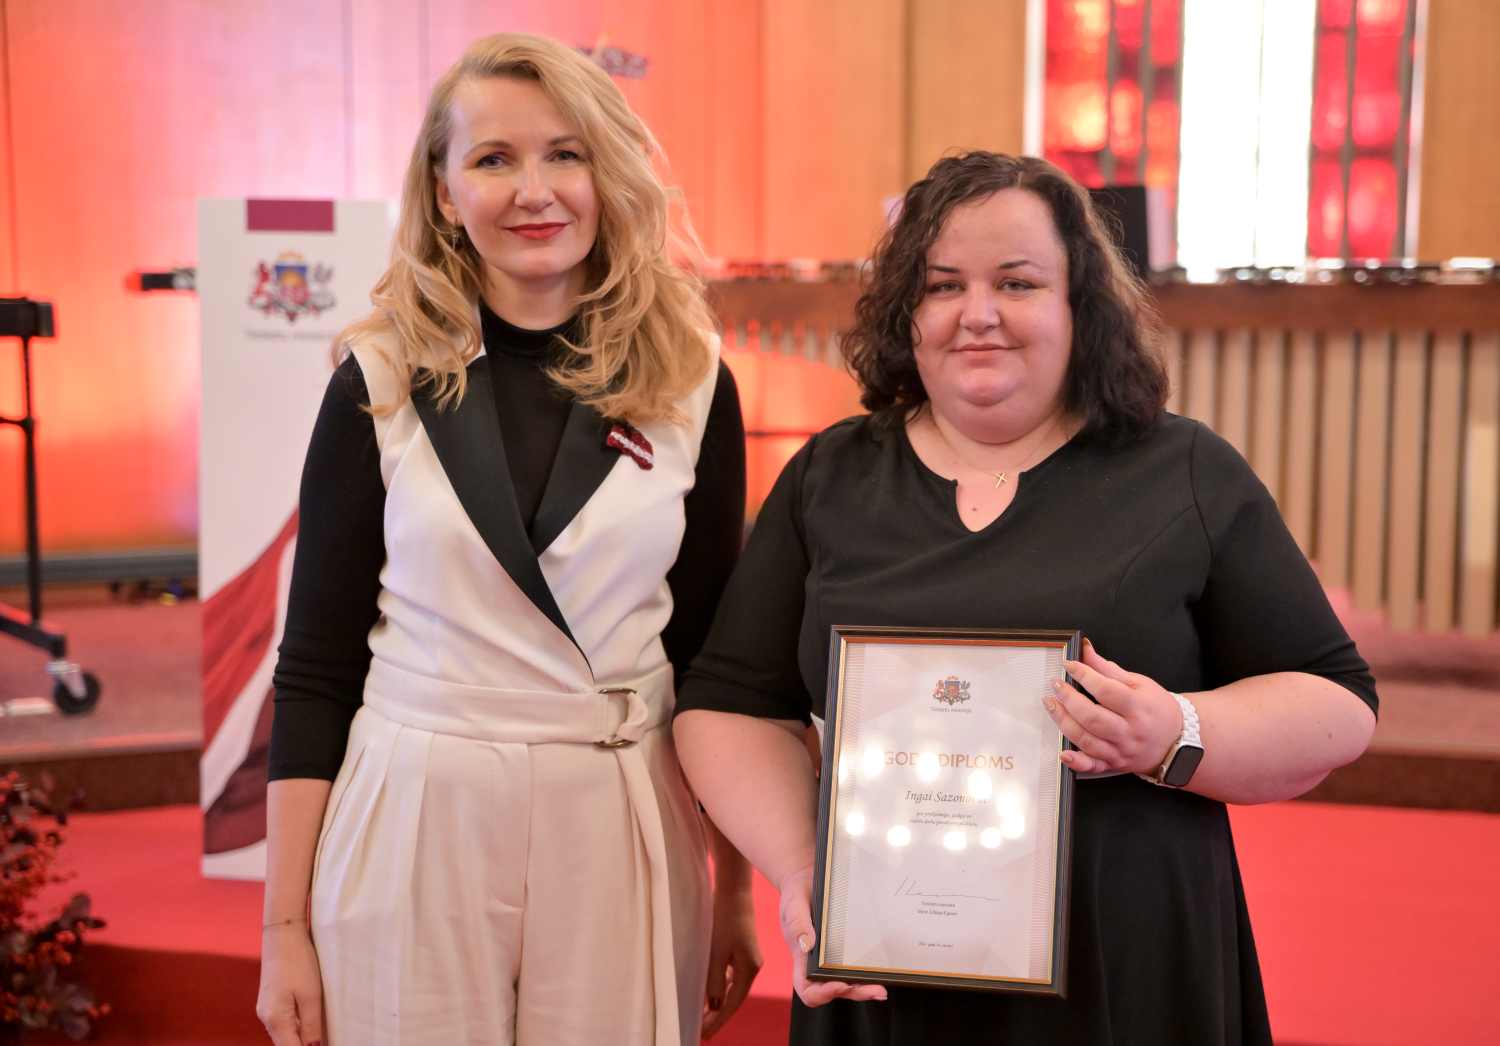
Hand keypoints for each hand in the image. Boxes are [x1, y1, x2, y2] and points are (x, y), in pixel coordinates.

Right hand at [257, 923, 324, 1045]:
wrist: (282, 934)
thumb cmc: (298, 962)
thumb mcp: (311, 996)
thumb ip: (311, 1025)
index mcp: (275, 1020)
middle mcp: (266, 1018)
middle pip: (285, 1044)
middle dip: (303, 1045)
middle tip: (324, 1041)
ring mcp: (266, 1009)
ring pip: (283, 1034)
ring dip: (299, 1038)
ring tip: (320, 1036)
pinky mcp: (269, 999)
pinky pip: (282, 1022)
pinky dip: (294, 1027)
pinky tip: (308, 1023)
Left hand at [701, 885, 761, 1037]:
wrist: (733, 889)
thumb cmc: (724, 918)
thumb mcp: (716, 952)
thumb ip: (715, 981)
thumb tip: (715, 1006)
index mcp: (749, 969)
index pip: (732, 1004)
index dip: (718, 1021)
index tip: (704, 1035)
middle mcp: (751, 966)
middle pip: (733, 998)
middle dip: (717, 1015)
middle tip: (699, 1030)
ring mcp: (747, 957)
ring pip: (731, 987)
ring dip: (717, 1001)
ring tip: (701, 1015)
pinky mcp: (740, 949)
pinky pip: (730, 975)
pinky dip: (719, 986)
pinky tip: (709, 992)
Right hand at [777, 866, 886, 1007]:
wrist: (807, 877)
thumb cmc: (797, 893)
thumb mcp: (792, 903)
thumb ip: (797, 923)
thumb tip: (808, 945)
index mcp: (802, 957)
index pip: (807, 989)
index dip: (822, 993)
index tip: (838, 984)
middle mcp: (818, 962)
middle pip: (834, 990)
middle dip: (855, 993)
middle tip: (875, 990)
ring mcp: (833, 956)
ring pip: (848, 982)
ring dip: (864, 987)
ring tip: (880, 987)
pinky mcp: (846, 946)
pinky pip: (856, 964)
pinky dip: (868, 971)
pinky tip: (881, 969)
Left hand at [1045, 640, 1184, 776]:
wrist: (1177, 741)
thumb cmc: (1157, 708)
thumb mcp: (1140, 684)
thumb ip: (1108, 669)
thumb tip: (1085, 651)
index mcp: (1140, 707)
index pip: (1107, 691)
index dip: (1085, 676)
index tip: (1068, 665)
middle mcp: (1130, 731)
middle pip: (1094, 717)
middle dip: (1069, 700)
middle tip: (1056, 685)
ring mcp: (1121, 750)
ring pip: (1088, 740)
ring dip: (1064, 722)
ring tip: (1051, 704)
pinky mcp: (1114, 763)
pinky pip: (1093, 766)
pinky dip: (1077, 762)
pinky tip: (1064, 752)